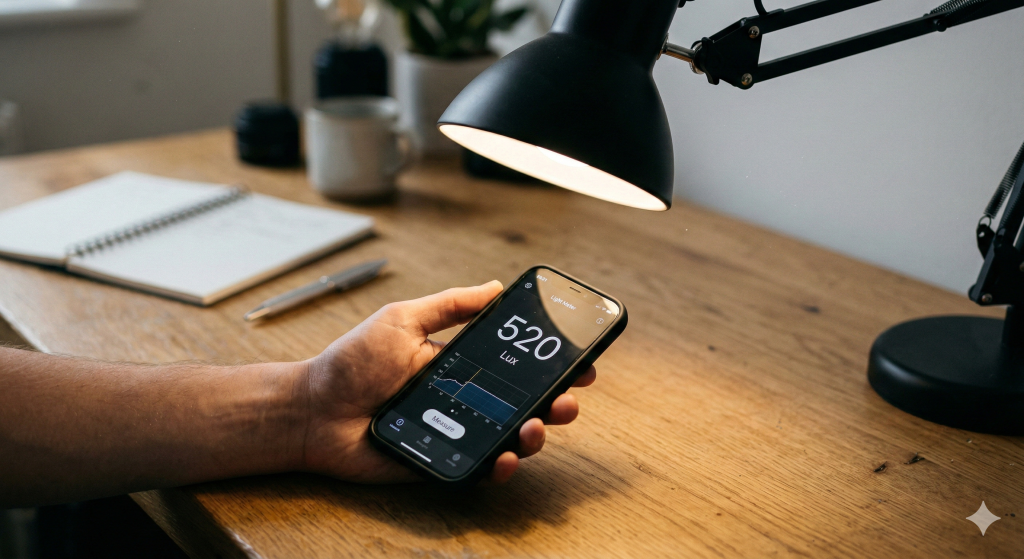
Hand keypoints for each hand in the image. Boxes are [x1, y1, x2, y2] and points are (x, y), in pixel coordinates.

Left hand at [300, 281, 597, 483]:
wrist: (312, 411)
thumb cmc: (351, 364)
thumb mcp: (402, 320)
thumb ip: (449, 306)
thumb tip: (496, 286)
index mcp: (461, 365)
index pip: (517, 365)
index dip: (551, 365)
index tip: (580, 361)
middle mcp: (466, 400)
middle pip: (525, 404)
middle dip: (556, 402)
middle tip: (567, 399)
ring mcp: (457, 433)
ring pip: (512, 438)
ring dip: (535, 434)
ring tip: (534, 426)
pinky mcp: (443, 463)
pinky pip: (483, 470)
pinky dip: (503, 467)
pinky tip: (507, 457)